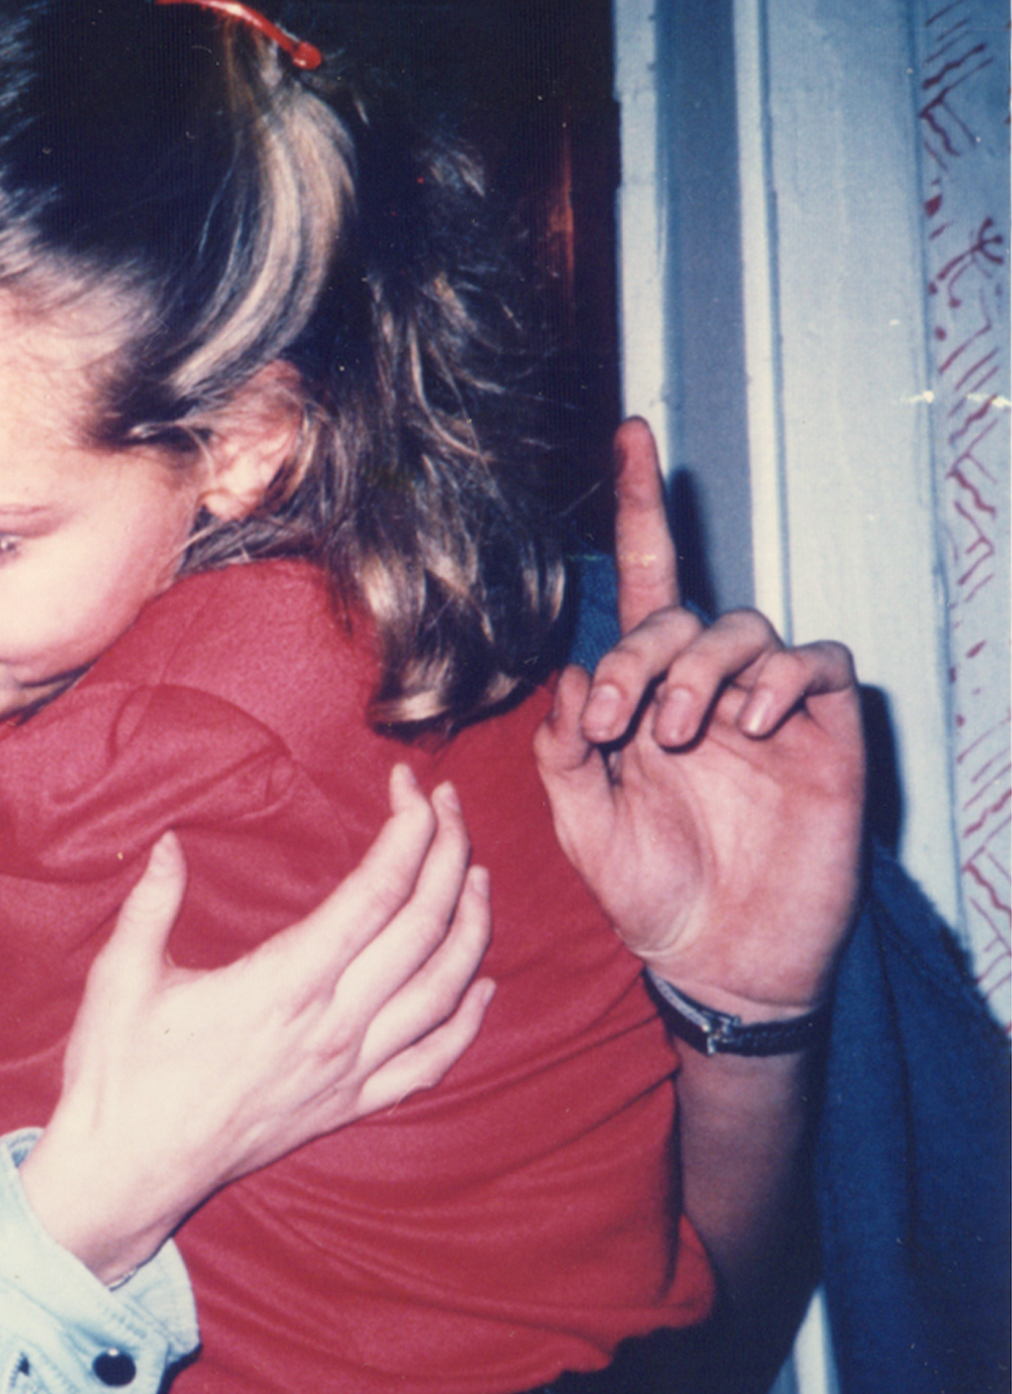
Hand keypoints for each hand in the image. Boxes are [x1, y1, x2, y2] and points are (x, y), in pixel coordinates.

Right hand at [21, 766, 492, 1283]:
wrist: (126, 1170)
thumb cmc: (117, 1073)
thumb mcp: (121, 974)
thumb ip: (152, 902)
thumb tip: (169, 843)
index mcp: (283, 984)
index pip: (376, 894)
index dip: (407, 833)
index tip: (410, 788)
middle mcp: (330, 1026)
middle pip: (423, 930)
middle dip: (449, 858)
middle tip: (451, 808)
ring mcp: (345, 1071)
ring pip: (441, 992)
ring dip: (470, 928)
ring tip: (478, 877)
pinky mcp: (345, 1106)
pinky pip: (429, 1064)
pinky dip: (465, 1022)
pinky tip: (481, 987)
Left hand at [534, 420, 863, 1016]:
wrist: (717, 958)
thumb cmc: (649, 889)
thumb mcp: (581, 822)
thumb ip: (566, 751)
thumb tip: (573, 676)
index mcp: (646, 693)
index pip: (644, 584)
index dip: (639, 510)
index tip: (628, 435)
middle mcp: (707, 685)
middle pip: (682, 615)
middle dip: (644, 656)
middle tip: (626, 722)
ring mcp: (769, 706)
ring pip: (744, 630)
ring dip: (702, 671)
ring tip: (681, 733)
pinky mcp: (826, 732)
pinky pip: (814, 665)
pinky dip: (779, 679)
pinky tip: (749, 723)